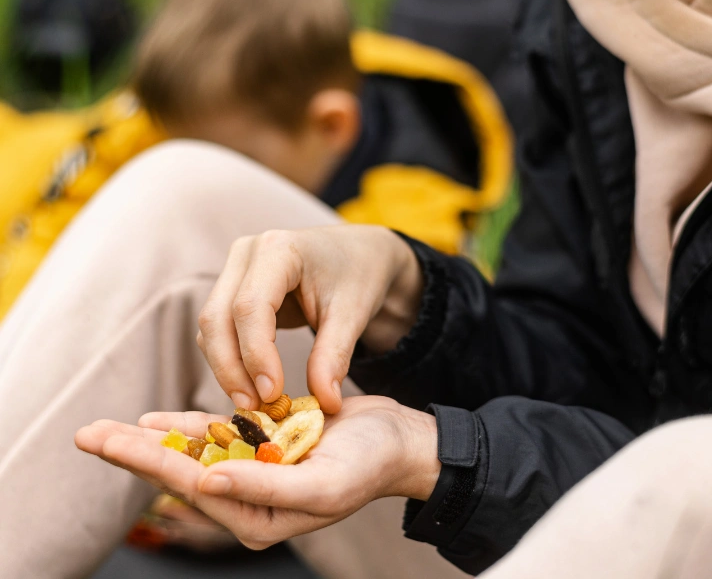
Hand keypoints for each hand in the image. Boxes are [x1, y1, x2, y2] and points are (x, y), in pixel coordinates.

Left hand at [74, 396, 439, 549]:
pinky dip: (187, 427)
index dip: (147, 461)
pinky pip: (219, 436)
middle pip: (181, 471)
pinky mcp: (264, 444)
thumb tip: (203, 482)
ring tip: (107, 431)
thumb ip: (264, 487)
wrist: (397, 440)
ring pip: (194, 452)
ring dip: (152, 439)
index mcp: (259, 517)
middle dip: (133, 452)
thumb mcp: (321, 484)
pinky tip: (156, 420)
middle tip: (88, 436)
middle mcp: (250, 498)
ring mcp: (256, 470)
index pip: (193, 486)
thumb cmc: (368, 466)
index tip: (108, 442)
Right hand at [196, 225, 423, 412]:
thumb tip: (325, 404)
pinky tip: (253, 386)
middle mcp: (247, 253)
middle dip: (231, 368)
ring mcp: (235, 269)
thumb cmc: (358, 275)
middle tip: (255, 408)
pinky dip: (230, 360)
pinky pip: (219, 330)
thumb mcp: (353, 313)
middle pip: (217, 317)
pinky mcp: (232, 288)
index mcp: (279, 249)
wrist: (359, 254)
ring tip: (256, 404)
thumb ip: (334, 356)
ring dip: (227, 368)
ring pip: (212, 327)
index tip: (271, 394)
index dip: (255, 353)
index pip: (250, 306)